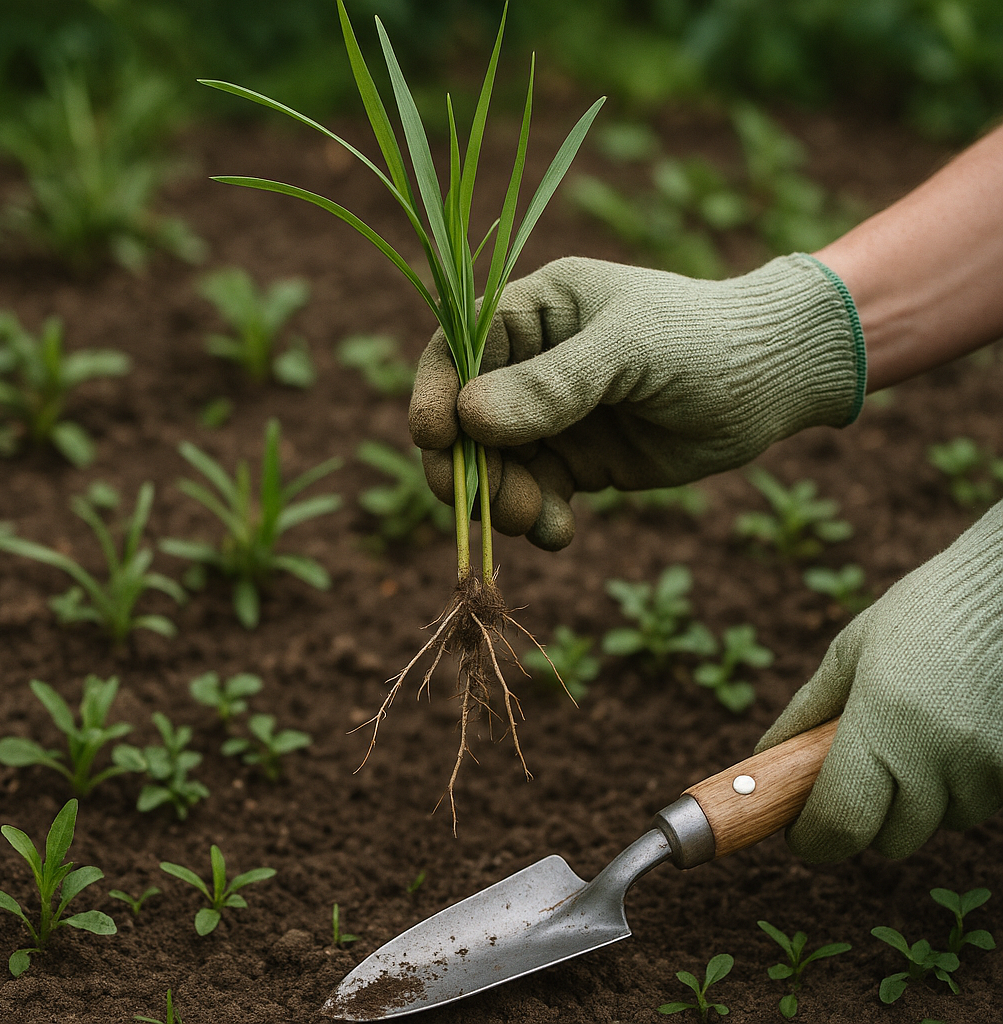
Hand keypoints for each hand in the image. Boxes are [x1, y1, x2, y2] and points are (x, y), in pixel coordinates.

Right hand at [409, 254, 862, 549]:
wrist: (772, 382)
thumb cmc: (702, 340)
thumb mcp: (628, 351)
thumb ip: (552, 384)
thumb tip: (468, 419)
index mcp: (534, 312)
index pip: (458, 348)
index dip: (435, 391)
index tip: (432, 437)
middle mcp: (532, 363)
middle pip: (466, 419)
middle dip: (469, 465)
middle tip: (484, 506)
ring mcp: (553, 415)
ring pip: (497, 466)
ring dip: (503, 499)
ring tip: (532, 521)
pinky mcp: (578, 460)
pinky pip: (536, 494)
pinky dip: (537, 518)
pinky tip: (558, 532)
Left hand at [756, 501, 1002, 861]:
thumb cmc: (920, 615)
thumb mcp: (850, 654)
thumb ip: (808, 713)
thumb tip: (768, 759)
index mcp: (883, 719)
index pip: (841, 820)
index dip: (814, 837)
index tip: (800, 832)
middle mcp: (939, 753)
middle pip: (890, 839)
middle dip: (865, 819)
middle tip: (855, 774)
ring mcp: (986, 766)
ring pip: (937, 824)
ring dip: (917, 801)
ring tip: (914, 735)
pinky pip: (975, 804)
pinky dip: (955, 787)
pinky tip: (952, 734)